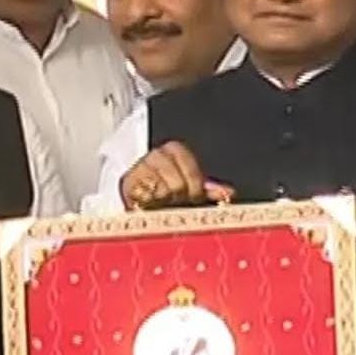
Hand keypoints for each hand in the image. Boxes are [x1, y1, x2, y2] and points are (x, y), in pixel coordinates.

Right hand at [119, 141, 233, 209]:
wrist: (138, 199)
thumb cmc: (167, 192)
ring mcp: (141, 167)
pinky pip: (145, 197)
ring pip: (162, 191)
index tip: (192, 196)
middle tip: (174, 201)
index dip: (194, 186)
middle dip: (179, 197)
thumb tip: (227, 193)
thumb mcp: (191, 187)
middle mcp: (157, 155)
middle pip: (177, 183)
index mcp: (175, 150)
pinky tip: (150, 204)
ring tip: (161, 203)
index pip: (191, 169)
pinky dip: (150, 205)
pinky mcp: (128, 182)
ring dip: (164, 202)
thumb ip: (209, 188)